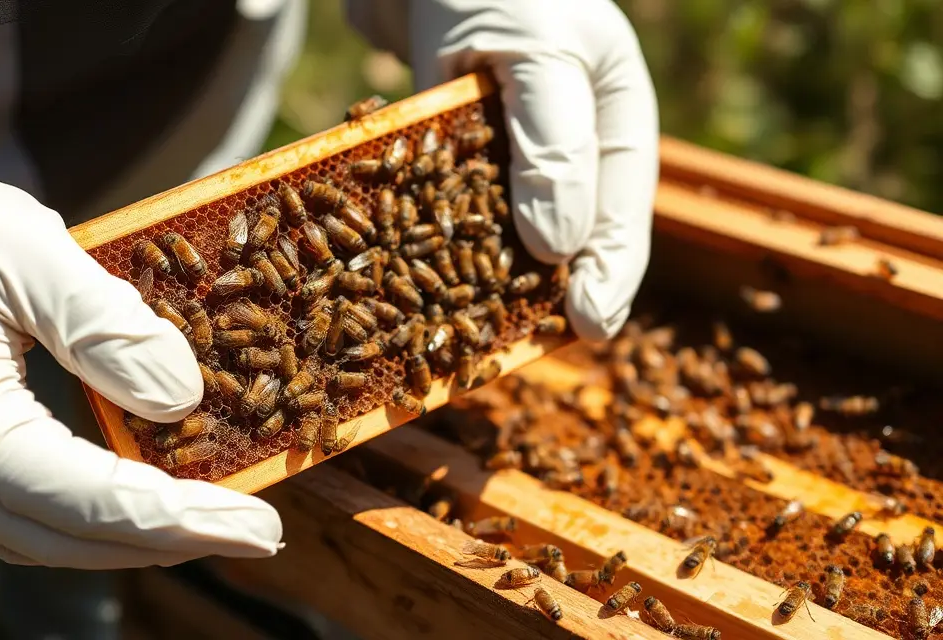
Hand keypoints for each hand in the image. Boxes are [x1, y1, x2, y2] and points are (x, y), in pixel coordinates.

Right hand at [0, 113, 282, 567]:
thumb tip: (183, 395)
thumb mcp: (22, 254)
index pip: (101, 505)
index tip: (265, 525)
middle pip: (93, 538)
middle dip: (184, 535)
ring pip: (73, 537)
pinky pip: (50, 508)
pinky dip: (112, 506)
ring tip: (227, 514)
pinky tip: (162, 486)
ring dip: (151, 529)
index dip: (189, 519)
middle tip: (266, 528)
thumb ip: (106, 329)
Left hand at [410, 0, 659, 340]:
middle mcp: (559, 148)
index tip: (590, 326)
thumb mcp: (539, 54)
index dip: (607, 275)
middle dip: (536, 297)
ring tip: (450, 335)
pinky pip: (429, 211)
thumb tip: (559, 246)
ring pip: (490, 237)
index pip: (620, 213)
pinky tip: (394, 279)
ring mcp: (497, 156)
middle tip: (515, 347)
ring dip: (468, 285)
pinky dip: (412, 245)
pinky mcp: (438, 156)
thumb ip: (553, 143)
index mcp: (610, 122)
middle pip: (557, 240)